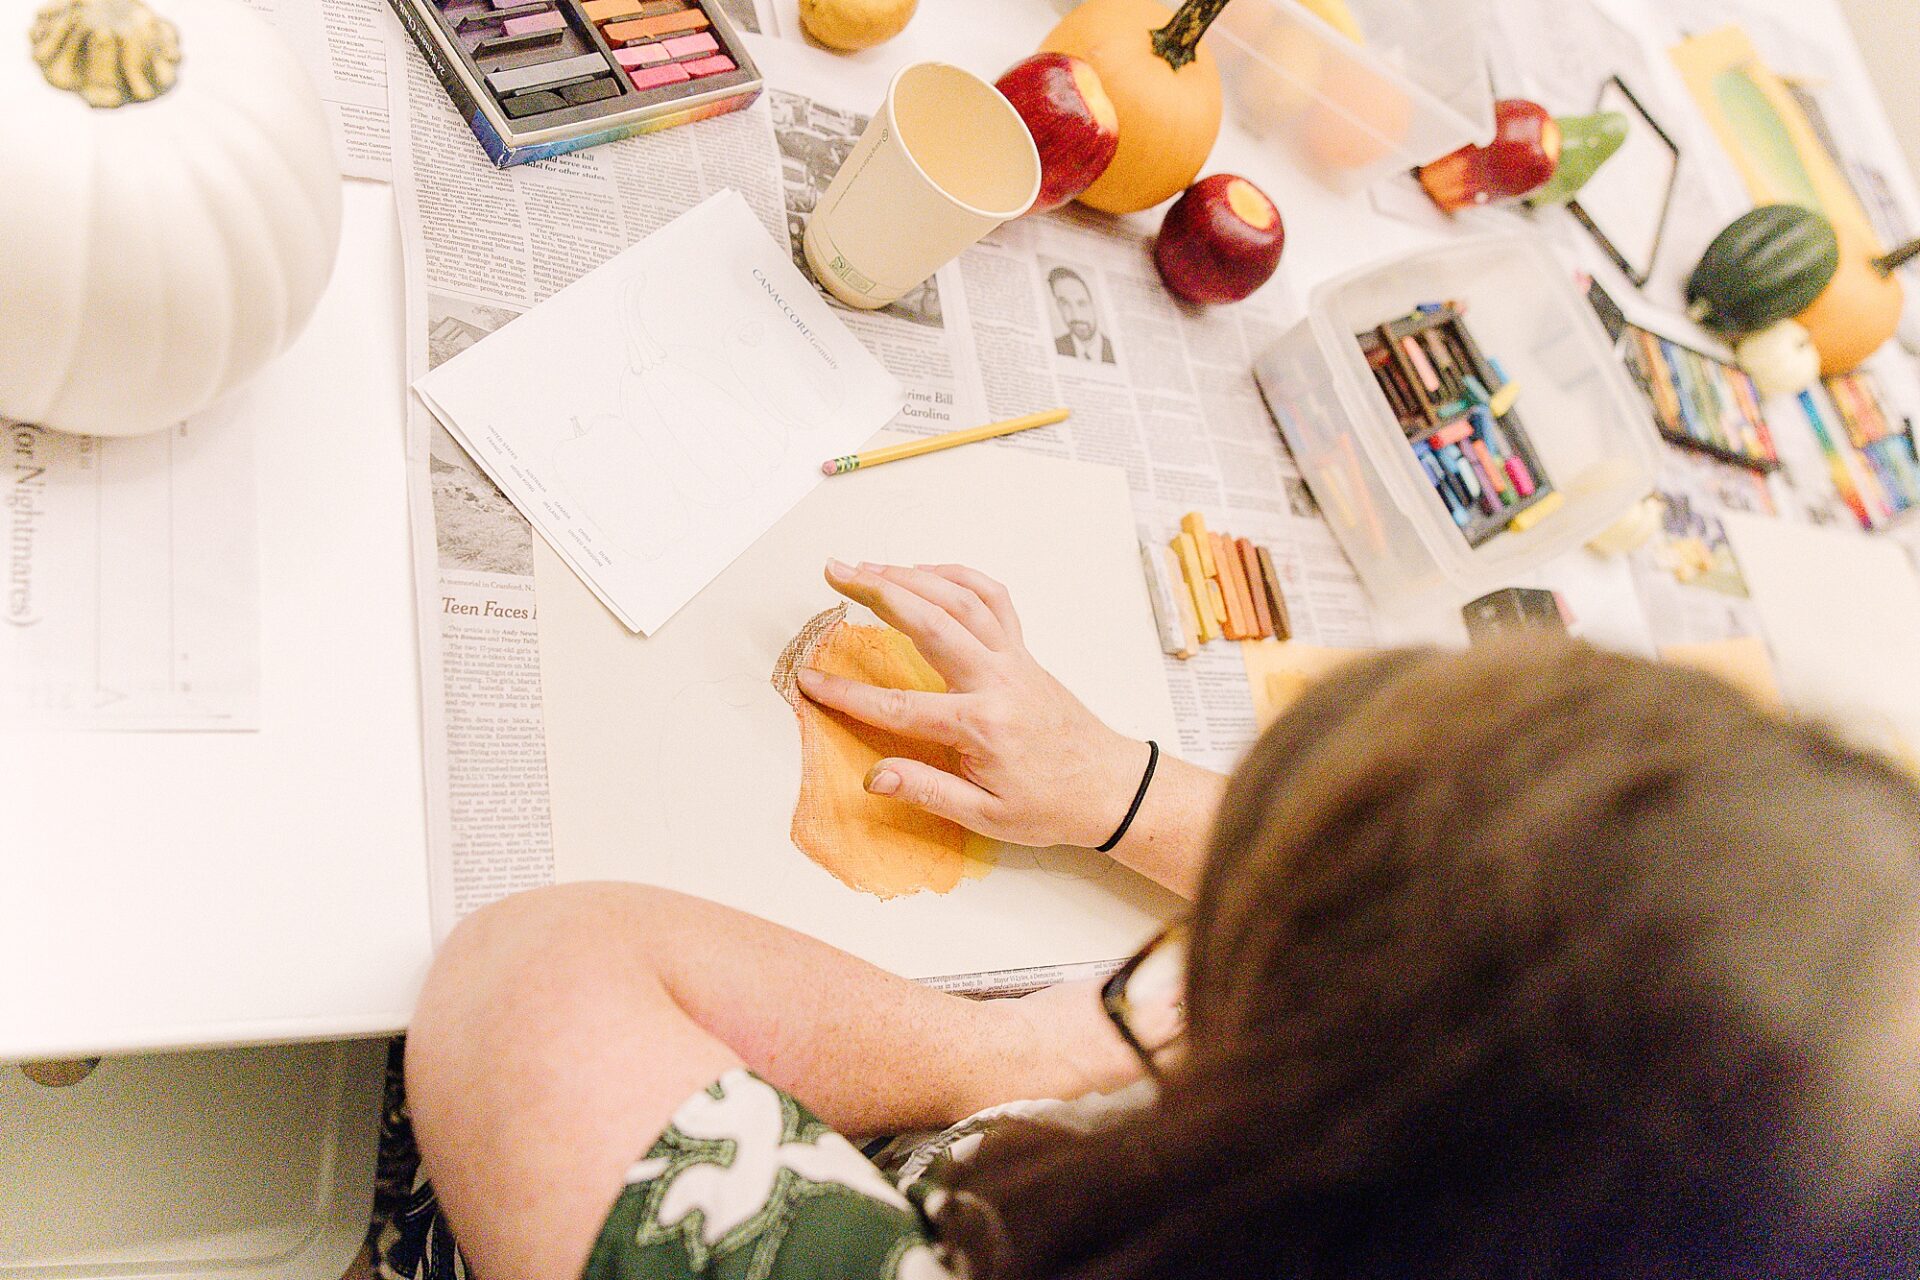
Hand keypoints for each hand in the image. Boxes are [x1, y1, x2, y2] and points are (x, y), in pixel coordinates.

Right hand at [796, 560, 1149, 848]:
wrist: (1108, 786)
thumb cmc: (1049, 805)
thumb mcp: (987, 816)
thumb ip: (928, 791)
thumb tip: (874, 777)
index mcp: (982, 725)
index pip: (899, 706)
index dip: (847, 694)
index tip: (808, 680)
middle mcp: (997, 680)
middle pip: (930, 623)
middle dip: (878, 592)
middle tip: (836, 572)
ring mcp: (1014, 659)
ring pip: (961, 600)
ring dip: (912, 575)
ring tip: (866, 566)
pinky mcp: (1024, 651)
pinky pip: (993, 599)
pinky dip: (959, 576)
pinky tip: (925, 571)